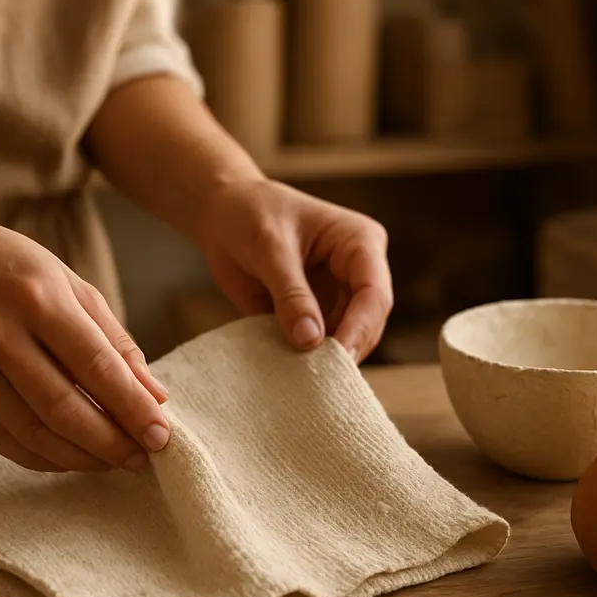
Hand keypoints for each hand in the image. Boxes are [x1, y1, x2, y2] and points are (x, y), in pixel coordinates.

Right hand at [0, 202, 170, 472]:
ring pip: (33, 432)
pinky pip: (4, 439)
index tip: (160, 436)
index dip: (131, 407)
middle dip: (110, 442)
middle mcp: (0, 334)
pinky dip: (44, 458)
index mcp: (40, 300)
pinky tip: (74, 458)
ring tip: (115, 461)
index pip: (95, 366)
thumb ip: (117, 342)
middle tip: (143, 457)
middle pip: (63, 408)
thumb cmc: (21, 271)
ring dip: (81, 457)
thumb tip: (154, 395)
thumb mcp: (77, 288)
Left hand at [201, 179, 392, 362]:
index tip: (338, 358)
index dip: (360, 327)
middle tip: (320, 380)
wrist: (222, 215)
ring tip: (304, 381)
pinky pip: (319, 343)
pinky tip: (290, 373)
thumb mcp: (269, 248)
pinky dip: (306, 360)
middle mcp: (358, 271)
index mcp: (360, 243)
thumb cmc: (250, 215)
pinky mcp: (317, 314)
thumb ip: (291, 294)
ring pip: (347, 338)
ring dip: (327, 360)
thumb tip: (310, 340)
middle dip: (347, 349)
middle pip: (368, 321)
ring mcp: (339, 295)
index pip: (374, 292)